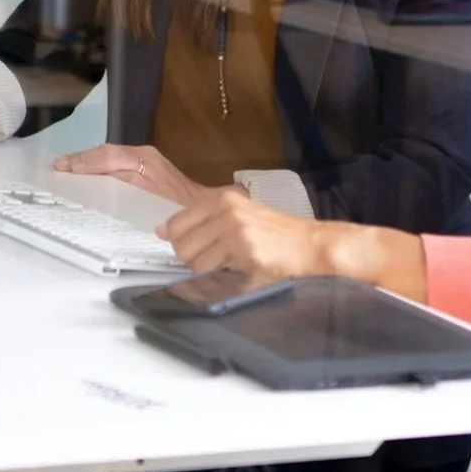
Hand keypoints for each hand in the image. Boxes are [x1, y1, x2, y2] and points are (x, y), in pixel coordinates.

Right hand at [53, 144, 213, 205]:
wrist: (204, 207)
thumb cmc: (179, 209)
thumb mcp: (151, 202)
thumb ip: (125, 190)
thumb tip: (98, 183)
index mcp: (144, 161)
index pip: (108, 157)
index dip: (85, 162)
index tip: (65, 168)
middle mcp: (142, 154)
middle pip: (105, 151)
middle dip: (81, 158)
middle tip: (58, 166)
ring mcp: (144, 157)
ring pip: (109, 153)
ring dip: (87, 160)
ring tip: (65, 167)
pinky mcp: (144, 163)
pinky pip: (115, 159)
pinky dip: (97, 163)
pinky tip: (85, 171)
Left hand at [156, 189, 332, 278]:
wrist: (308, 244)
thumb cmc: (273, 233)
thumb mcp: (237, 216)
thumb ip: (200, 220)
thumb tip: (162, 230)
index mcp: (221, 199)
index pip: (176, 222)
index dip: (178, 241)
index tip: (191, 248)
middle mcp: (226, 210)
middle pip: (180, 243)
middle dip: (190, 258)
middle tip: (214, 259)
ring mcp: (235, 229)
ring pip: (193, 258)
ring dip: (205, 268)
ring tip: (227, 263)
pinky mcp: (244, 250)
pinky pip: (211, 268)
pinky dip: (220, 273)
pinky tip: (239, 266)